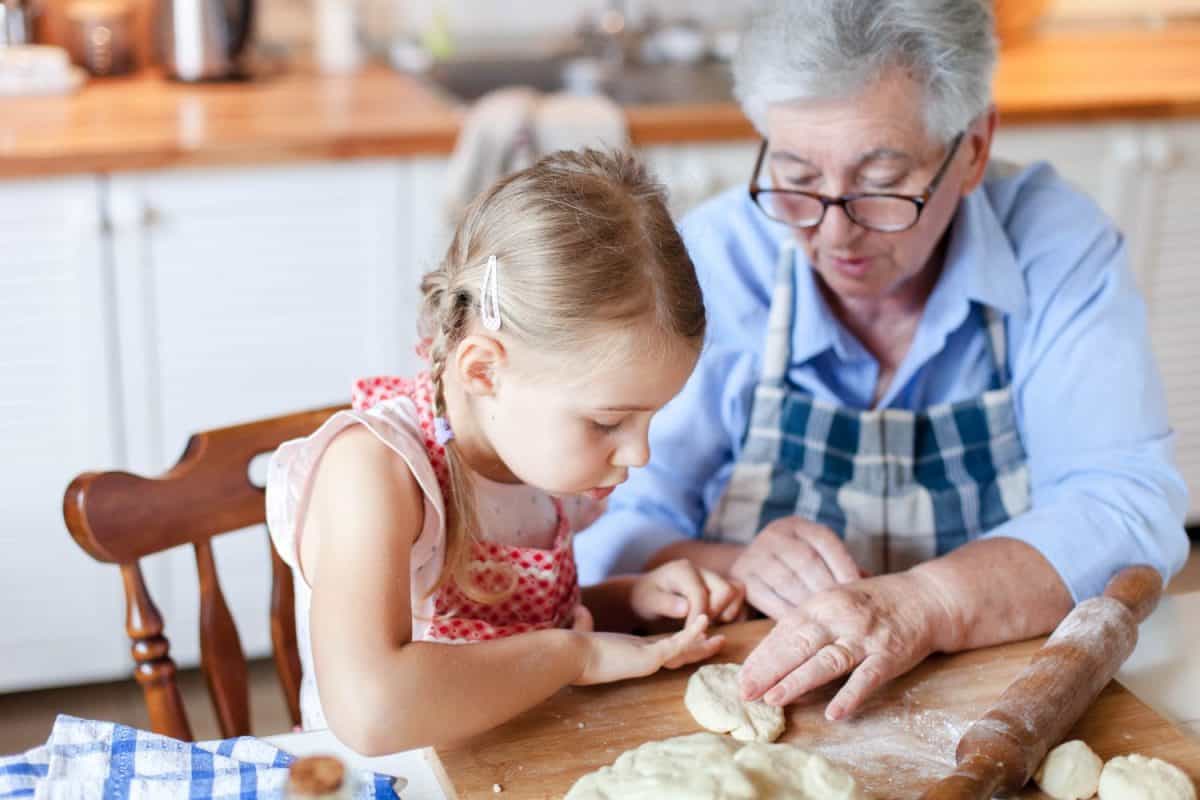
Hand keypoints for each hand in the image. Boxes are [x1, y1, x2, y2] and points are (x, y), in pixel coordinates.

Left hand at [572, 614, 724, 685]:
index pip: (662, 650)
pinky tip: (704, 621)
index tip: (691, 637)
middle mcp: (645, 658)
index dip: (679, 645)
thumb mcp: (586, 633)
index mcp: (635, 654)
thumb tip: (579, 610)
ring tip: (720, 639)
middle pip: (679, 654)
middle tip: (719, 642)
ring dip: (702, 645)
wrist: (571, 656)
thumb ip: (585, 622)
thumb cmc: (575, 650)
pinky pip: (677, 643)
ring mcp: (649, 659)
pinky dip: (691, 633)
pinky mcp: (649, 657)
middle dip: (699, 649)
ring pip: (683, 651)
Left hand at [630, 559, 745, 625]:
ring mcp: (713, 577)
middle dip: (715, 612)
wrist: (645, 594)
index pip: (700, 594)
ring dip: (728, 611)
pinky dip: (733, 612)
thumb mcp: (647, 601)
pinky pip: (739, 597)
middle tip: (699, 627)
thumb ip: (665, 603)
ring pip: (737, 590)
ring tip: (707, 623)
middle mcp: (702, 570)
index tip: (689, 635)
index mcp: (683, 570)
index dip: (697, 618)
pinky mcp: (719, 587)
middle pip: (726, 589)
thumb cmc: (645, 598)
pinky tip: (716, 622)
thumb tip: (685, 608)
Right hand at [730, 516, 862, 618]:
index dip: (844, 565)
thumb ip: (841, 568)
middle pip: (806, 560)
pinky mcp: (741, 577)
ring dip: (809, 604)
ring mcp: (754, 555)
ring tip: (827, 622)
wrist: (750, 568)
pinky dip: (787, 613)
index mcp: (797, 525)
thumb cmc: (795, 568)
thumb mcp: (816, 557)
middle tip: (845, 613)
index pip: (825, 540)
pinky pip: (767, 598)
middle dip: (828, 589)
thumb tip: (873, 587)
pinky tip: (802, 625)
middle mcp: (774, 534)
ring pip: (787, 580)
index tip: (858, 591)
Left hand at [738, 572, 952, 720]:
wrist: (925, 597)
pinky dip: (850, 695)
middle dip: (768, 670)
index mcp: (821, 604)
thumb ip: (806, 624)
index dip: (761, 655)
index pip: (784, 631)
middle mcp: (839, 618)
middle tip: (744, 692)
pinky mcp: (889, 656)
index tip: (741, 677)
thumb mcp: (835, 602)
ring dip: (798, 681)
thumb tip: (770, 653)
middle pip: (798, 645)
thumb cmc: (872, 603)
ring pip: (827, 661)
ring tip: (773, 699)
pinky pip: (867, 678)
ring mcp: (865, 638)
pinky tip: (833, 713)